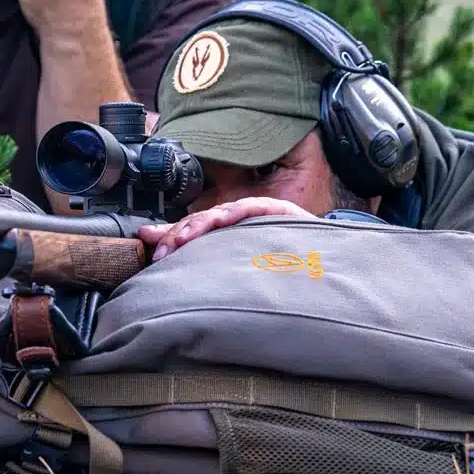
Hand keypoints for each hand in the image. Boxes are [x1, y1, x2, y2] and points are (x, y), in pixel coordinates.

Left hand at [138, 197, 317, 260]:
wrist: (323, 264)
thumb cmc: (277, 262)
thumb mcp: (232, 262)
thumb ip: (194, 250)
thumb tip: (151, 241)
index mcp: (225, 231)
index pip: (192, 228)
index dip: (171, 236)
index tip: (153, 252)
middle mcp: (238, 218)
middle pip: (203, 219)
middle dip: (179, 234)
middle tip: (163, 250)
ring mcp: (257, 214)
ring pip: (223, 214)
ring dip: (201, 224)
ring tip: (183, 238)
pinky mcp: (278, 212)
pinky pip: (254, 208)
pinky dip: (236, 213)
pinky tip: (223, 219)